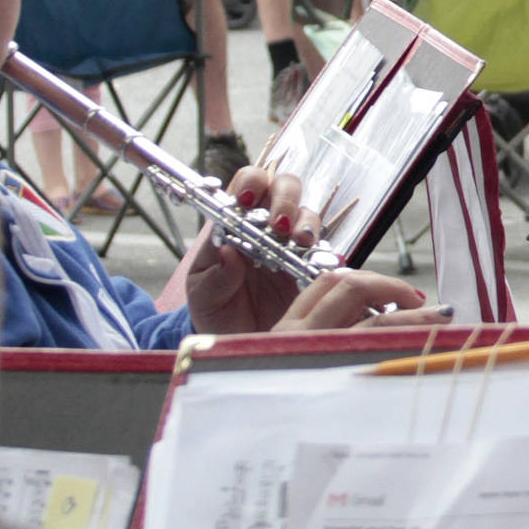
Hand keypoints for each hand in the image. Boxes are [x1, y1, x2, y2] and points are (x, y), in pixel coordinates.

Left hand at [183, 165, 425, 335]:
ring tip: (301, 242)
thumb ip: (215, 276)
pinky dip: (324, 254)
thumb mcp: (204, 296)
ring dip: (306, 223)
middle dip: (285, 198)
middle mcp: (267, 228)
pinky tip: (320, 264)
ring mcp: (292, 246)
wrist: (238, 344)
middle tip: (280, 224)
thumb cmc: (215, 312)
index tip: (249, 201)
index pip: (248, 184)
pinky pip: (324, 252)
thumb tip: (227, 252)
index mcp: (236, 224)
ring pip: (308, 214)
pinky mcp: (312, 268)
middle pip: (285, 188)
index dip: (252, 183)